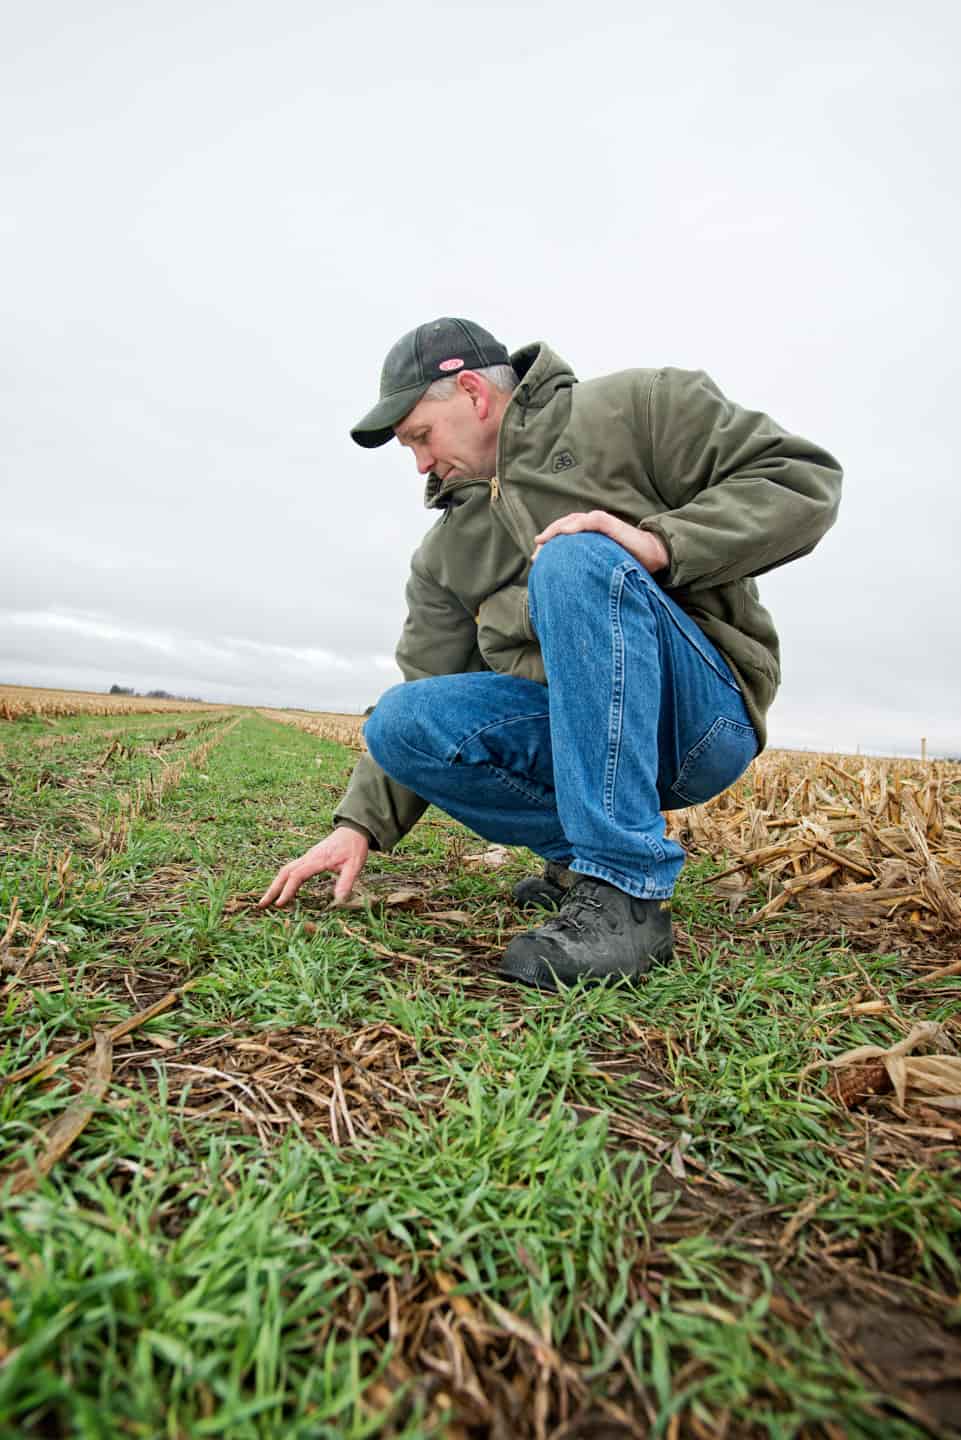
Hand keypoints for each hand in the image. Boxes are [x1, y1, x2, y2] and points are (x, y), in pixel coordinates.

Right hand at [258, 826, 369, 908]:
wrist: (353, 831)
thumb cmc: (354, 848)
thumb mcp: (355, 865)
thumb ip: (346, 881)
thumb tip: (339, 900)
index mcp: (317, 859)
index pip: (297, 875)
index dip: (288, 890)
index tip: (280, 904)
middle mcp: (308, 858)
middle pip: (284, 872)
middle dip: (272, 889)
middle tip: (261, 905)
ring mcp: (306, 858)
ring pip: (285, 870)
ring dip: (275, 885)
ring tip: (266, 901)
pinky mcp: (307, 859)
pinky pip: (291, 869)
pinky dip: (282, 880)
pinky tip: (280, 890)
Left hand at [532, 510, 668, 573]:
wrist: (654, 556)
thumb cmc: (628, 564)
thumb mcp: (601, 568)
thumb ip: (586, 571)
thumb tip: (567, 592)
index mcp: (588, 536)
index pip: (563, 536)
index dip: (548, 545)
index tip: (536, 561)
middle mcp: (592, 526)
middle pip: (563, 527)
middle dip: (548, 539)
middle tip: (535, 556)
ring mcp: (600, 523)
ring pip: (572, 521)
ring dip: (556, 530)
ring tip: (543, 541)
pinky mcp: (610, 524)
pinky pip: (590, 522)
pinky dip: (576, 526)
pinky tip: (565, 533)